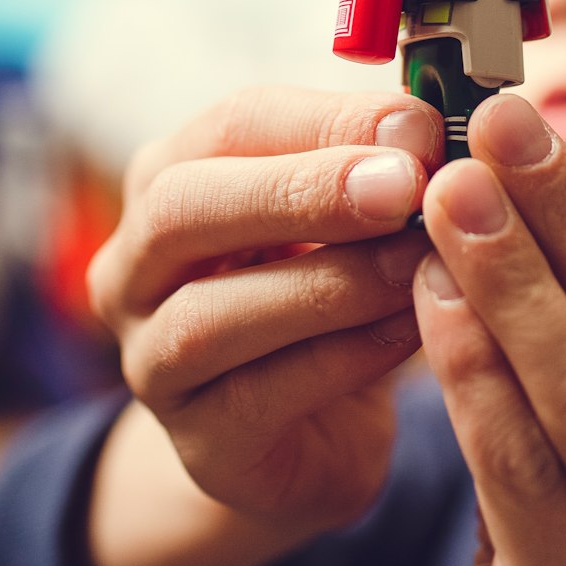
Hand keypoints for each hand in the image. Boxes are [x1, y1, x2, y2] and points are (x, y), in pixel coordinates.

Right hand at [87, 87, 437, 538]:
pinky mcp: (197, 445)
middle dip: (305, 191)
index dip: (325, 120)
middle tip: (405, 186)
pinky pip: (260, 397)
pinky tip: (410, 330)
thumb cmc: (332, 290)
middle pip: (184, 208)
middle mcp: (136, 265)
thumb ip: (373, 167)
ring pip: (210, 315)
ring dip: (330, 282)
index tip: (418, 126)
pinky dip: (344, 357)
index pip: (230, 125)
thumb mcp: (345, 215)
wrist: (318, 431)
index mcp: (171, 177)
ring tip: (419, 261)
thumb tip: (429, 125)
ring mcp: (151, 361)